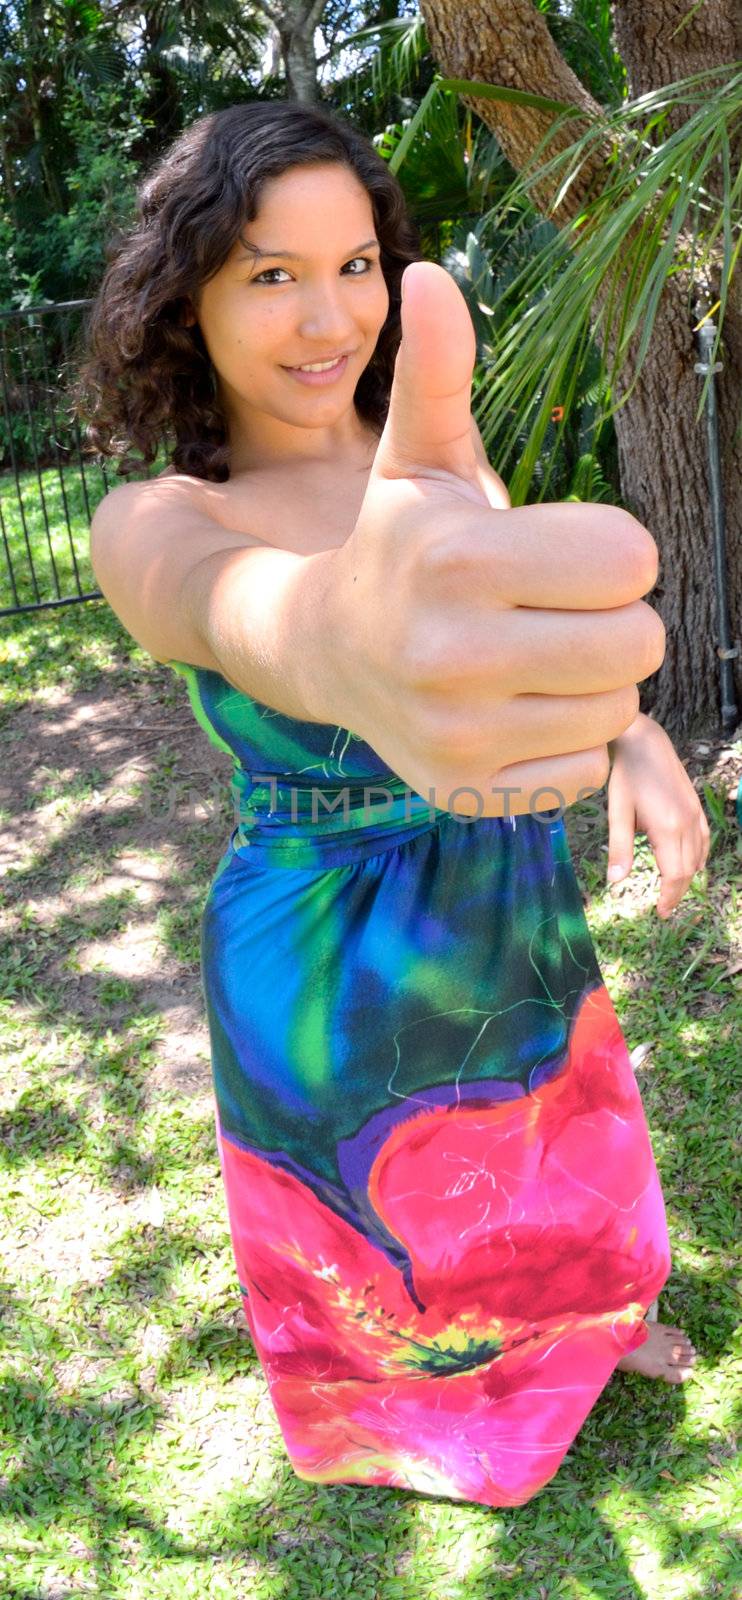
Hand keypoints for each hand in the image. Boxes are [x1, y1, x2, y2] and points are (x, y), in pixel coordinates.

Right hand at [316, 261, 665, 817]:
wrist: (323, 652)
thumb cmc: (397, 543)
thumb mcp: (418, 458)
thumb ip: (439, 372)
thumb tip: (427, 272)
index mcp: (456, 558)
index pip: (633, 560)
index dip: (612, 552)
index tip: (561, 553)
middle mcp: (452, 653)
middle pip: (640, 642)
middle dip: (614, 621)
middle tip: (556, 611)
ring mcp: (458, 733)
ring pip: (619, 709)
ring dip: (594, 682)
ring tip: (533, 659)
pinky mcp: (466, 790)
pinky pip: (586, 769)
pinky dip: (565, 743)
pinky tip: (513, 711)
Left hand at [606, 713, 710, 917]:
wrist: (643, 741)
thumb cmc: (625, 775)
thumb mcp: (617, 812)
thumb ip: (619, 848)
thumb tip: (615, 881)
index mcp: (667, 827)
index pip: (675, 874)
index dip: (669, 896)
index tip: (661, 913)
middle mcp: (686, 823)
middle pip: (688, 869)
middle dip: (677, 892)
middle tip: (664, 909)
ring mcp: (694, 813)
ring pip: (698, 856)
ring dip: (688, 876)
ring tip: (673, 891)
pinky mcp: (695, 805)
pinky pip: (704, 838)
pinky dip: (700, 856)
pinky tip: (693, 864)